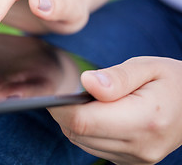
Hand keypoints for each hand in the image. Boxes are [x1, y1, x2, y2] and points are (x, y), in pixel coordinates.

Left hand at [48, 57, 181, 163]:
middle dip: (64, 113)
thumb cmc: (172, 80)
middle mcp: (140, 145)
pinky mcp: (131, 161)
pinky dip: (87, 131)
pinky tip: (97, 115)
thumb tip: (86, 83)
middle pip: (78, 133)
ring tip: (86, 102)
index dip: (60, 108)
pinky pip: (94, 148)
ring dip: (75, 122)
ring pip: (82, 142)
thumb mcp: (147, 67)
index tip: (53, 93)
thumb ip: (116, 77)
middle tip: (69, 93)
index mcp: (145, 119)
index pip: (83, 121)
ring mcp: (137, 158)